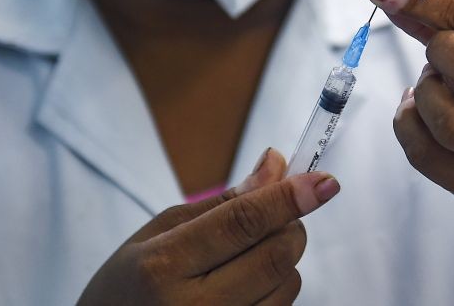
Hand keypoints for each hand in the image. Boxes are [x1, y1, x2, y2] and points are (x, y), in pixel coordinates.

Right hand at [77, 148, 340, 304]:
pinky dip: (276, 288)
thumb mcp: (159, 232)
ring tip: (247, 256)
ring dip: (283, 259)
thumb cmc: (129, 284)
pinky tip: (246, 286)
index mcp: (163, 265)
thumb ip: (223, 202)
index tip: (325, 181)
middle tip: (281, 213)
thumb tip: (276, 164)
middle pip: (275, 255)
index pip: (241, 223)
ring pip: (287, 286)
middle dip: (291, 224)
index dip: (288, 198)